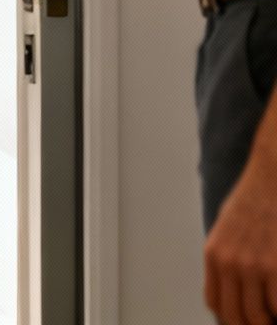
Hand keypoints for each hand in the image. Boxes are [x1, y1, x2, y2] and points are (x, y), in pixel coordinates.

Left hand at [208, 163, 276, 323]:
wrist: (274, 175)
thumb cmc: (257, 199)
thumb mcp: (229, 227)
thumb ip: (229, 257)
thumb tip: (234, 287)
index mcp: (214, 254)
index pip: (216, 303)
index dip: (232, 320)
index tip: (246, 322)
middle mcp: (229, 263)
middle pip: (236, 316)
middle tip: (266, 323)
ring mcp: (254, 265)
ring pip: (259, 317)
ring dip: (270, 321)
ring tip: (275, 317)